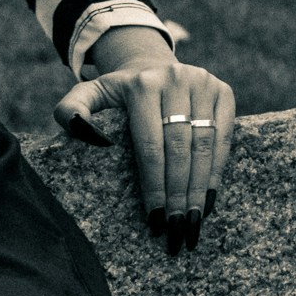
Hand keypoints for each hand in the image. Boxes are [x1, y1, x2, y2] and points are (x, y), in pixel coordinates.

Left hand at [54, 28, 234, 252]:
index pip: (150, 145)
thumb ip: (70, 109)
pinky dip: (217, 170)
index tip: (153, 218)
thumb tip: (76, 128)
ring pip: (204, 145)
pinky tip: (209, 200)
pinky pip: (224, 137)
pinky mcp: (224, 91)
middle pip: (179, 148)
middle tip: (175, 228)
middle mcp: (176, 79)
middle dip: (178, 194)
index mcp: (142, 85)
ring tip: (193, 221)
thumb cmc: (119, 94)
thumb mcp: (89, 95)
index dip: (154, 184)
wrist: (152, 67)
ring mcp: (204, 83)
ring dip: (200, 188)